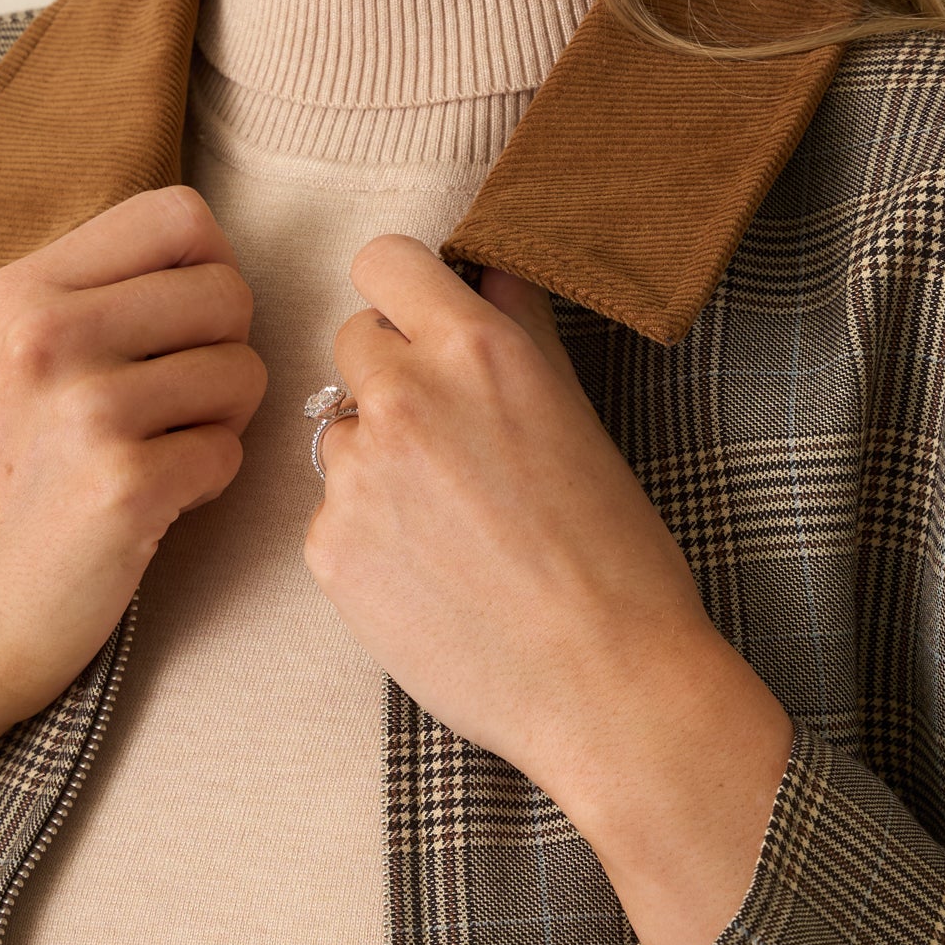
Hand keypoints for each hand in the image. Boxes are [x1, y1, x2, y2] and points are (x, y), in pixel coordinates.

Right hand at [0, 186, 266, 735]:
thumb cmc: (6, 484)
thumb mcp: (16, 358)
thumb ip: (96, 295)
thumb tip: (212, 253)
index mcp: (24, 288)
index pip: (180, 214)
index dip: (212, 267)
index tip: (188, 325)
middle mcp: (50, 335)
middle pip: (229, 291)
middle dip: (226, 351)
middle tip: (178, 405)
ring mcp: (87, 411)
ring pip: (244, 371)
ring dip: (223, 422)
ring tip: (161, 452)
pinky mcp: (125, 487)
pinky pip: (231, 453)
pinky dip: (209, 482)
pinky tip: (156, 501)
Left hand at [307, 232, 782, 797]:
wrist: (604, 683)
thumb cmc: (615, 557)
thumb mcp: (578, 419)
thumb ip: (521, 331)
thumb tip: (488, 270)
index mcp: (476, 349)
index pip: (383, 261)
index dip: (401, 295)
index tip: (421, 327)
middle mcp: (405, 397)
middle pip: (351, 343)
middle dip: (392, 379)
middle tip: (453, 446)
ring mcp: (358, 474)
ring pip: (338, 434)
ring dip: (377, 463)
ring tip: (451, 528)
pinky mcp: (329, 548)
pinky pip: (331, 514)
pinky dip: (369, 537)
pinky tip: (431, 577)